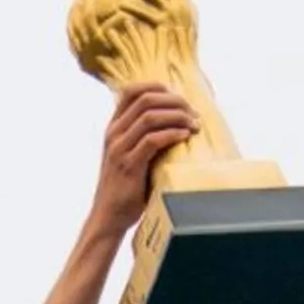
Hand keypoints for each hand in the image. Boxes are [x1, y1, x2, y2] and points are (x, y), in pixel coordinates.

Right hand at [89, 85, 200, 239]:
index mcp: (114, 127)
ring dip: (177, 116)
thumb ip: (145, 139)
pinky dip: (172, 134)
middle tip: (194, 113)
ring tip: (194, 125)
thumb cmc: (126, 188)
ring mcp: (119, 149)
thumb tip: (178, 124)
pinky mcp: (128, 165)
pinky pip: (152, 141)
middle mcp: (114, 133)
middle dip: (175, 102)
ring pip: (150, 117)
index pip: (131, 91)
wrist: (109, 216)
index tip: (178, 98)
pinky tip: (185, 137)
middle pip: (145, 99)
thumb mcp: (132, 157)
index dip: (157, 87)